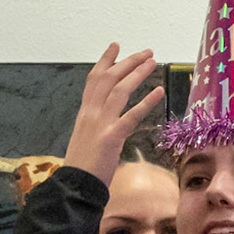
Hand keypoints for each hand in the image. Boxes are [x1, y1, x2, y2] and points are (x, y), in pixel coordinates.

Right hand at [62, 42, 163, 184]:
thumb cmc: (82, 168)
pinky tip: (159, 91)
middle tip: (146, 52)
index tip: (116, 46)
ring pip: (119, 90)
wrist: (74, 187)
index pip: (93, 80)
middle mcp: (90, 114)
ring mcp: (100, 124)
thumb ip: (96, 126)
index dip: (105, 61)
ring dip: (137, 73)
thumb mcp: (85, 139)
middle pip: (108, 79)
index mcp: (84, 114)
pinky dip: (145, 102)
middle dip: (128, 62)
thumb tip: (107, 121)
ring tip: (153, 62)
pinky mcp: (111, 138)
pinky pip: (130, 116)